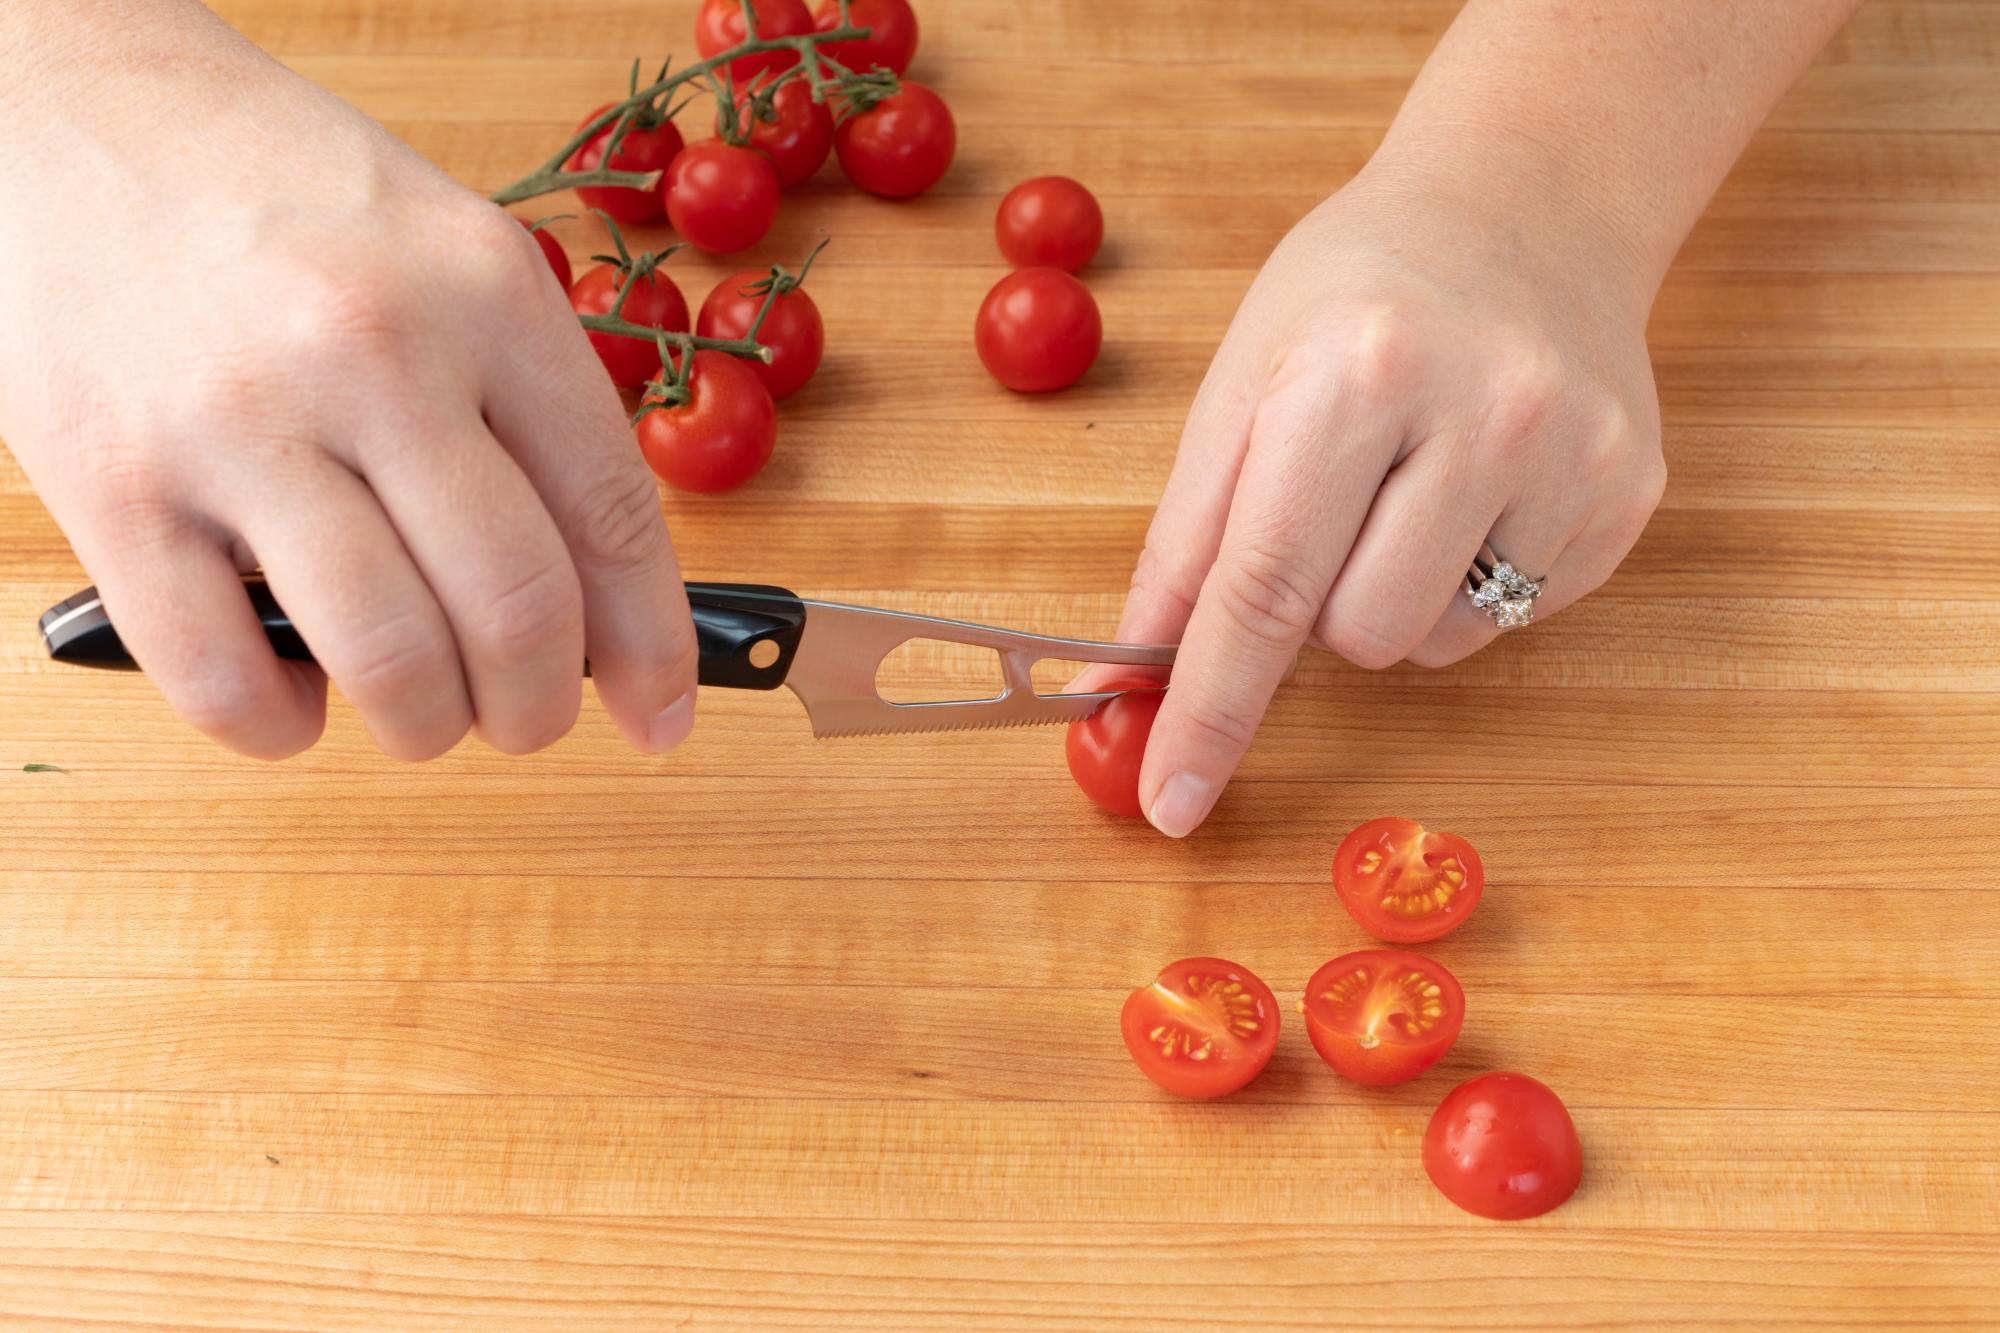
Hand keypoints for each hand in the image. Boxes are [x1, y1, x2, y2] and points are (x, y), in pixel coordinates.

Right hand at [0, 4, 696, 760]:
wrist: (72, 106)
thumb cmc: (281, 193)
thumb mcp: (452, 250)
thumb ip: (530, 404)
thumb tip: (600, 592)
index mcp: (485, 291)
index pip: (612, 514)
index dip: (654, 649)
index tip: (663, 717)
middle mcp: (373, 353)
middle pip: (516, 608)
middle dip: (540, 707)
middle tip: (527, 718)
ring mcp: (236, 422)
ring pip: (389, 659)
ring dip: (427, 726)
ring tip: (422, 711)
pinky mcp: (112, 484)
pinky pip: (223, 676)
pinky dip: (281, 724)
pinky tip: (295, 690)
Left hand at [1113, 160, 1666, 835]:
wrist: (1527, 205)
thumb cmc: (1356, 294)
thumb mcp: (1244, 384)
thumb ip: (1183, 547)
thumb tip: (1123, 690)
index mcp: (1358, 371)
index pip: (1265, 585)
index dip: (1209, 709)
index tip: (1169, 804)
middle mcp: (1485, 412)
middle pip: (1358, 635)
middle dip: (1318, 608)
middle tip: (1336, 503)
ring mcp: (1576, 456)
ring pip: (1438, 645)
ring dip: (1395, 599)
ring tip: (1412, 487)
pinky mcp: (1633, 494)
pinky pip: (1516, 620)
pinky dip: (1471, 581)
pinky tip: (1480, 486)